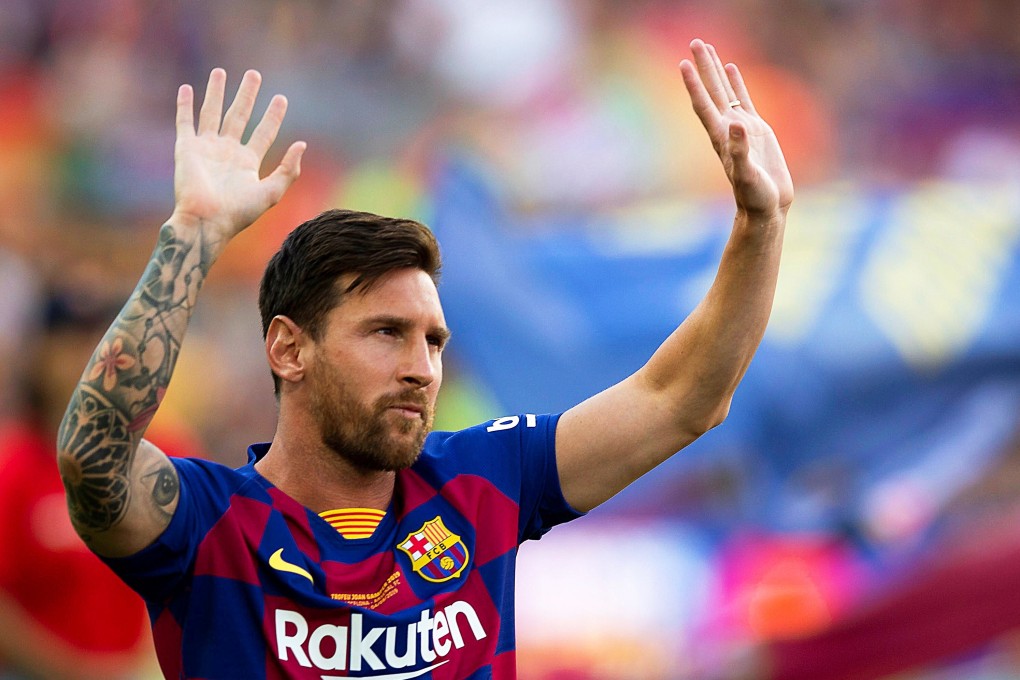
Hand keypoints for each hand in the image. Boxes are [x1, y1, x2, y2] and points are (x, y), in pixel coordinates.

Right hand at [171, 68, 305, 243]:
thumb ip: (288, 170)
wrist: (206, 221)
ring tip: (220, 72)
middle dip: (247, 95)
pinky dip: (185, 105)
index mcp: (247, 162)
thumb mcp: (272, 192)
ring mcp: (206, 149)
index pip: (264, 132)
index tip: (281, 98)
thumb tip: (302, 145)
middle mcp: (227, 152)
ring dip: (216, 92)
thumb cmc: (239, 212)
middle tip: (254, 74)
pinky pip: (185, 122)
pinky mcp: (186, 148)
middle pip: (239, 116)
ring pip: (212, 113)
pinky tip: (187, 88)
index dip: (273, 116)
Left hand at [680, 39, 792, 216]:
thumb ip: (741, 151)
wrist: (766, 206)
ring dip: (716, 71)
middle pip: (711, 91)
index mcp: (721, 137)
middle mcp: (727, 128)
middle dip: (703, 67)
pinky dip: (737, 83)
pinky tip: (732, 68)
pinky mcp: (756, 130)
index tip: (683, 63)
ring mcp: (740, 127)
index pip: (703, 105)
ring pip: (725, 91)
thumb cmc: (754, 196)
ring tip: (708, 48)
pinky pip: (743, 99)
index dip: (694, 85)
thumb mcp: (747, 175)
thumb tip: (738, 124)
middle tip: (695, 42)